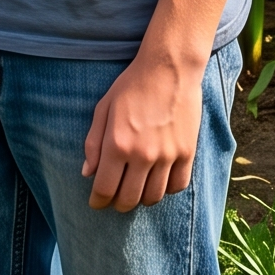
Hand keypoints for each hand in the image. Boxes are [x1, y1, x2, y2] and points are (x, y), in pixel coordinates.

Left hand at [83, 52, 201, 211]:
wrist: (169, 70)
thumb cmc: (131, 86)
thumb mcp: (104, 108)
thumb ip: (94, 142)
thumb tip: (88, 173)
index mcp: (118, 143)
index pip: (106, 187)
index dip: (98, 201)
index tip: (96, 203)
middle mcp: (143, 154)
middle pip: (129, 198)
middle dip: (118, 204)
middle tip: (114, 200)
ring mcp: (167, 156)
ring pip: (153, 197)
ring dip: (141, 199)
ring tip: (134, 190)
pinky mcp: (187, 154)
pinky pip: (176, 187)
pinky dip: (165, 190)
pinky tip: (156, 182)